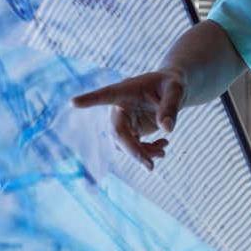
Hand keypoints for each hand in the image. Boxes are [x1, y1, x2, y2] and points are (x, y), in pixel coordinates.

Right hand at [71, 69, 186, 169]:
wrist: (172, 90)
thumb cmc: (172, 84)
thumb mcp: (176, 90)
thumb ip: (171, 106)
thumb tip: (167, 129)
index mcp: (125, 90)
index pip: (106, 95)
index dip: (90, 99)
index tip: (73, 102)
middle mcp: (118, 107)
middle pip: (117, 133)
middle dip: (133, 150)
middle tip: (150, 166)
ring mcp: (122, 121)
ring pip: (124, 145)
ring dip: (142, 153)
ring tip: (163, 152)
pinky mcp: (129, 131)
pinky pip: (132, 147)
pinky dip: (147, 152)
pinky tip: (162, 147)